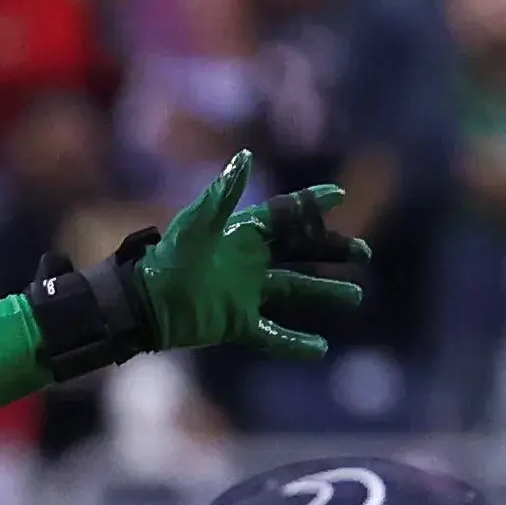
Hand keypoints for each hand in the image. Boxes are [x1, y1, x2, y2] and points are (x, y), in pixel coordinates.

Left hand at [135, 149, 370, 358]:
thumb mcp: (196, 224)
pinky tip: (320, 348)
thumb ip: (223, 195)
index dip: (310, 205)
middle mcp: (248, 262)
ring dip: (324, 293)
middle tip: (363, 254)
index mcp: (241, 234)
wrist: (142, 304)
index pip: (284, 216)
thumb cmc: (167, 260)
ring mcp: (245, 294)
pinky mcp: (236, 323)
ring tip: (355, 296)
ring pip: (294, 291)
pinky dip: (294, 343)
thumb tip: (244, 156)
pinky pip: (271, 334)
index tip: (338, 196)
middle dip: (331, 251)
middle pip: (299, 253)